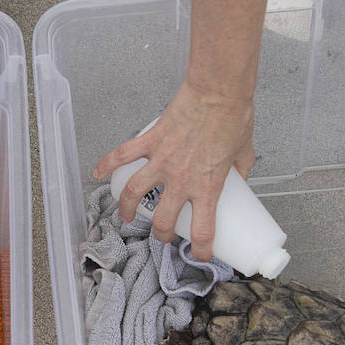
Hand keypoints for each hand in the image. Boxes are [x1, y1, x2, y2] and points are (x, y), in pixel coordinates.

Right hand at [91, 80, 255, 258]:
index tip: (203, 253)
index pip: (203, 229)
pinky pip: (123, 154)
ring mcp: (162, 160)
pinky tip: (99, 173)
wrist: (218, 91)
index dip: (203, 249)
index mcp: (208, 186)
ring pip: (135, 192)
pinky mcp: (151, 140)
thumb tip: (239, 175)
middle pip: (162, 218)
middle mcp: (181, 178)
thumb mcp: (245, 152)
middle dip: (160, 233)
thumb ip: (240, 168)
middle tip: (162, 234)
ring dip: (127, 208)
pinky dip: (107, 164)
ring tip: (126, 215)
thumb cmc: (233, 117)